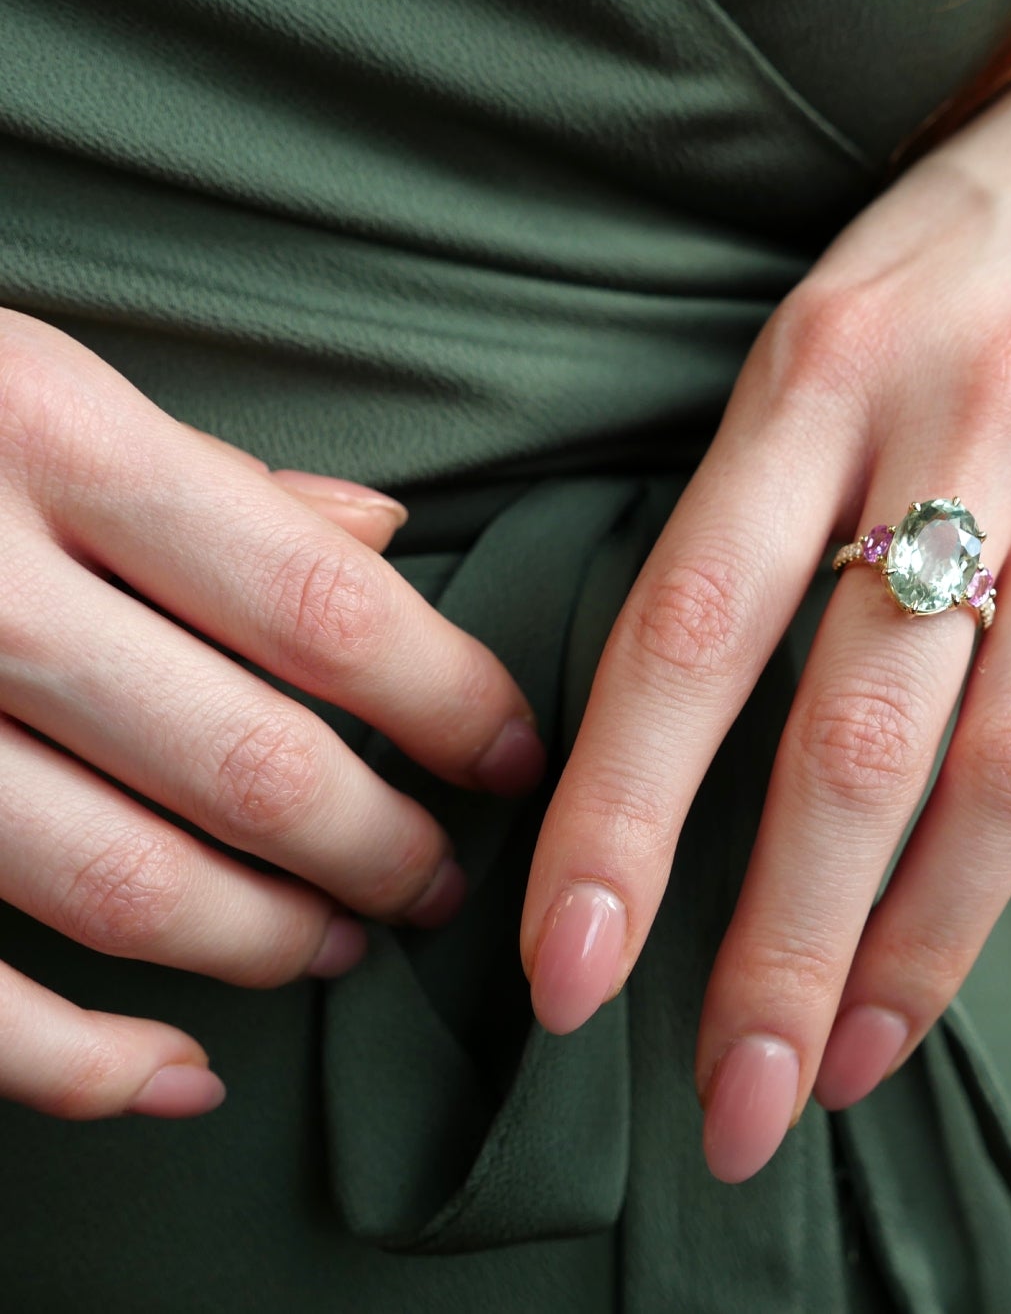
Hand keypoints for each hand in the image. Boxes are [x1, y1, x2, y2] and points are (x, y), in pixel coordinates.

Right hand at [0, 311, 545, 1119]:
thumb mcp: (42, 381)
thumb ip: (216, 472)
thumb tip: (385, 535)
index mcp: (52, 435)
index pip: (320, 606)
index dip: (447, 700)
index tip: (514, 754)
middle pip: (246, 763)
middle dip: (379, 844)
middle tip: (440, 877)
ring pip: (118, 884)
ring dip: (263, 940)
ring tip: (344, 942)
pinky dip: (73, 1062)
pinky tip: (181, 1076)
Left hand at [518, 0, 1010, 1181]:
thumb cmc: (979, 246)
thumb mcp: (829, 319)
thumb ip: (760, 500)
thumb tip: (685, 729)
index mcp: (822, 371)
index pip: (692, 628)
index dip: (619, 818)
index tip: (567, 978)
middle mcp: (971, 427)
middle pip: (859, 740)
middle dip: (784, 950)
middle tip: (734, 1106)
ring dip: (935, 949)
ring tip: (864, 1066)